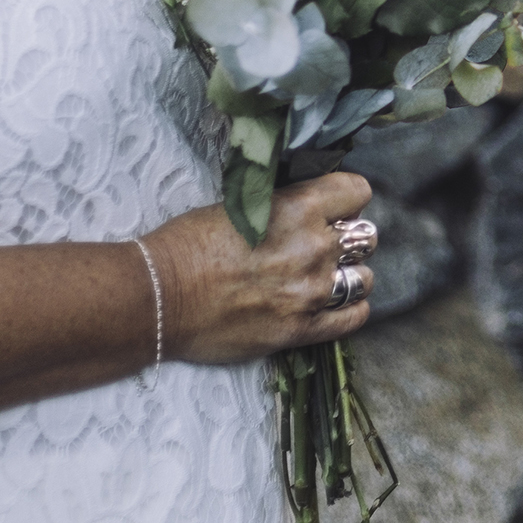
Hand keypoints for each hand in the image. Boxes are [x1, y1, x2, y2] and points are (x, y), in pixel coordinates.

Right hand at [143, 173, 373, 363]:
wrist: (158, 297)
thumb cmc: (188, 244)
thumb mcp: (243, 204)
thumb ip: (285, 206)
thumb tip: (312, 206)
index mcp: (298, 208)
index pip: (357, 192)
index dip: (347, 199)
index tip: (335, 208)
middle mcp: (313, 248)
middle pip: (364, 236)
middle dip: (347, 238)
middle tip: (325, 245)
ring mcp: (310, 293)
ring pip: (364, 278)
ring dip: (350, 275)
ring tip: (329, 277)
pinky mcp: (300, 330)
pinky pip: (352, 319)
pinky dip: (351, 310)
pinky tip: (338, 305)